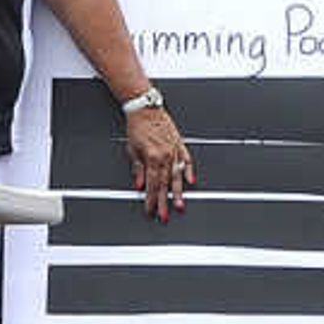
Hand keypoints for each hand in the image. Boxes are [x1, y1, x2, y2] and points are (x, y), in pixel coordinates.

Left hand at [123, 101, 193, 219]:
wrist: (146, 107)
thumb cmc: (138, 126)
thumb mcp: (132, 150)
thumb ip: (138, 169)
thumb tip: (139, 185)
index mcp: (152, 157)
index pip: (152, 184)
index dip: (151, 200)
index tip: (151, 210)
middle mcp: (165, 155)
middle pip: (165, 184)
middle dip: (164, 202)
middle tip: (165, 216)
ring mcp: (175, 150)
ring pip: (177, 176)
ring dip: (178, 192)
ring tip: (180, 205)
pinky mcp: (180, 144)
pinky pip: (187, 160)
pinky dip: (189, 171)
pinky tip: (190, 181)